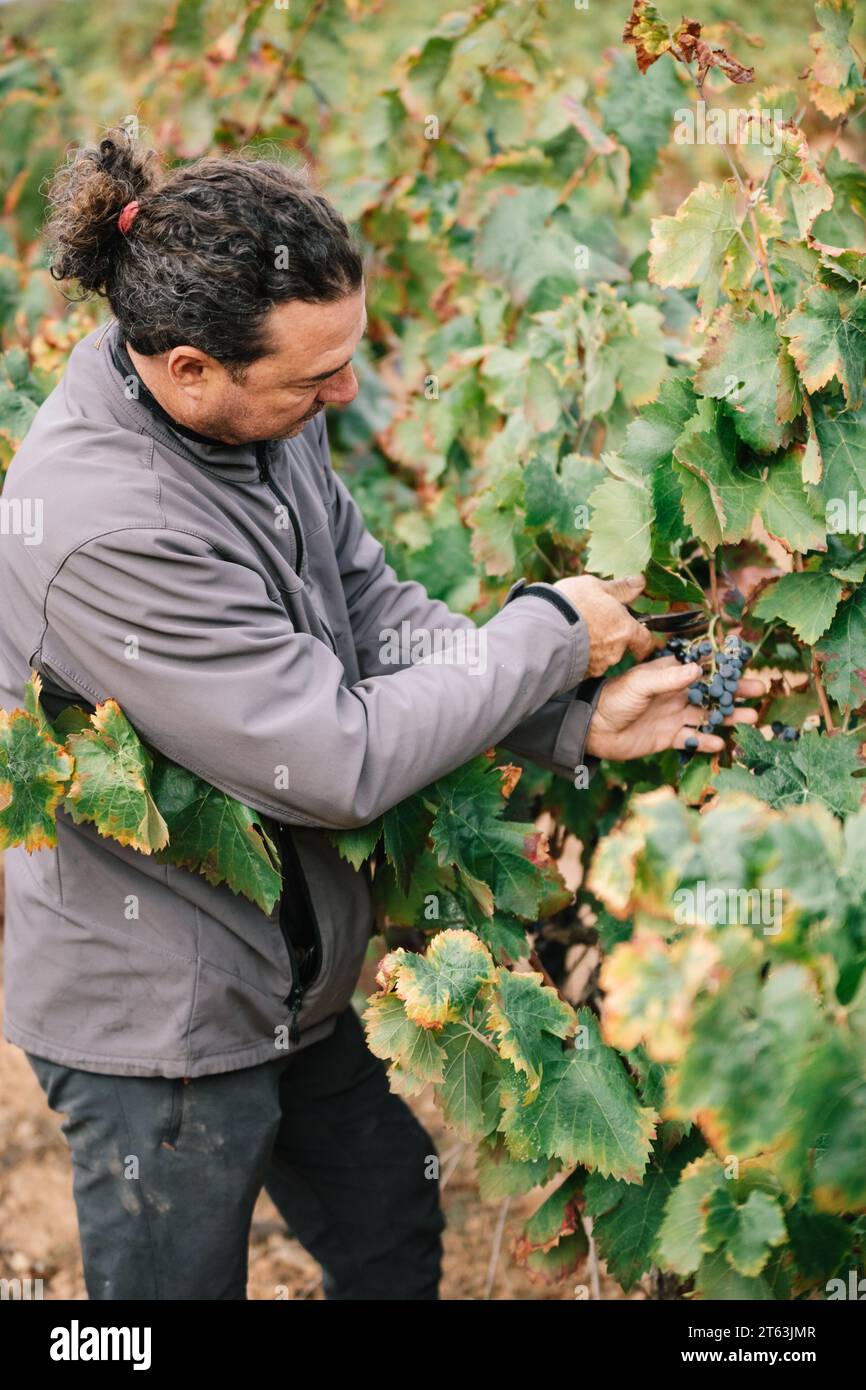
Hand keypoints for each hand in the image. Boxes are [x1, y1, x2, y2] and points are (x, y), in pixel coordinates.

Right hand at [553, 574, 654, 676]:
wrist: (542, 628)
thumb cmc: (571, 604)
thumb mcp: (596, 586)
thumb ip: (621, 588)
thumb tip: (640, 582)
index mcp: (625, 629)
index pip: (645, 641)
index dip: (644, 639)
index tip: (640, 636)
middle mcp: (615, 651)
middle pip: (621, 648)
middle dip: (613, 639)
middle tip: (598, 626)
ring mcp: (597, 665)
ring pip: (603, 657)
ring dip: (595, 648)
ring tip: (578, 632)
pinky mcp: (580, 673)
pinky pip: (585, 665)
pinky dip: (581, 656)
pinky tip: (569, 644)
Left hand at [585, 655, 765, 760]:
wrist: (593, 729)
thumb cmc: (614, 698)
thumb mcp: (640, 684)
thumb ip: (668, 678)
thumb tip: (699, 669)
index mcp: (669, 674)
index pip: (702, 666)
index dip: (724, 665)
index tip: (747, 661)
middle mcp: (675, 693)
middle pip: (711, 691)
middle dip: (735, 691)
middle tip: (760, 690)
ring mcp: (673, 715)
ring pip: (707, 715)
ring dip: (728, 717)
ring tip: (751, 719)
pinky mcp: (668, 737)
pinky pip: (692, 739)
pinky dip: (705, 742)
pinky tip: (720, 744)